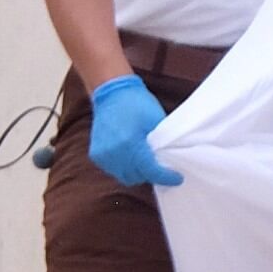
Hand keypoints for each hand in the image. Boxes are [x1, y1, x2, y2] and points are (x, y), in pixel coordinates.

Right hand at [88, 73, 184, 190]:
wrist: (111, 93)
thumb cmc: (137, 103)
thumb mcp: (156, 121)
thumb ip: (161, 143)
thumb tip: (169, 160)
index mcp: (130, 143)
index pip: (150, 170)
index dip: (165, 177)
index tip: (177, 178)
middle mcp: (113, 152)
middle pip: (137, 177)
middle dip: (151, 175)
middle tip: (163, 168)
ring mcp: (102, 155)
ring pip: (124, 176)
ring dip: (137, 173)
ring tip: (147, 163)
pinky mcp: (96, 155)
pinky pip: (113, 170)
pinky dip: (124, 168)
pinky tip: (132, 158)